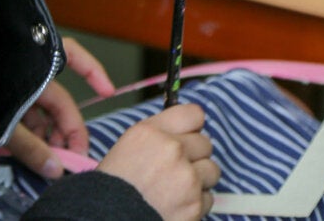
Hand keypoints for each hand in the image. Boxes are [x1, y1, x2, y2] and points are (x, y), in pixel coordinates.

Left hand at [3, 37, 115, 178]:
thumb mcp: (5, 125)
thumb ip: (32, 148)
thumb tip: (55, 170)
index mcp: (33, 65)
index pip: (73, 57)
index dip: (93, 71)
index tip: (108, 91)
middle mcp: (26, 71)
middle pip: (57, 100)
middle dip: (65, 129)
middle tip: (67, 157)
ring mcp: (12, 83)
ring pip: (40, 110)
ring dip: (46, 134)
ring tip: (43, 157)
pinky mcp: (0, 97)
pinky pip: (23, 113)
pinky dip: (29, 131)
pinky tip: (27, 150)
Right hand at [96, 104, 218, 220]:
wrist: (110, 217)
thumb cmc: (114, 184)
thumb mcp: (128, 145)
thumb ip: (157, 134)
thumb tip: (182, 132)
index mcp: (152, 132)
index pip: (194, 114)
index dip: (192, 126)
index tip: (187, 135)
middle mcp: (173, 150)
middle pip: (206, 143)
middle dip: (195, 155)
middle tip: (177, 168)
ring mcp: (187, 178)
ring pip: (212, 170)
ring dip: (199, 179)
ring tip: (179, 188)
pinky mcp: (196, 204)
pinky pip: (208, 198)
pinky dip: (196, 202)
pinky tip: (178, 204)